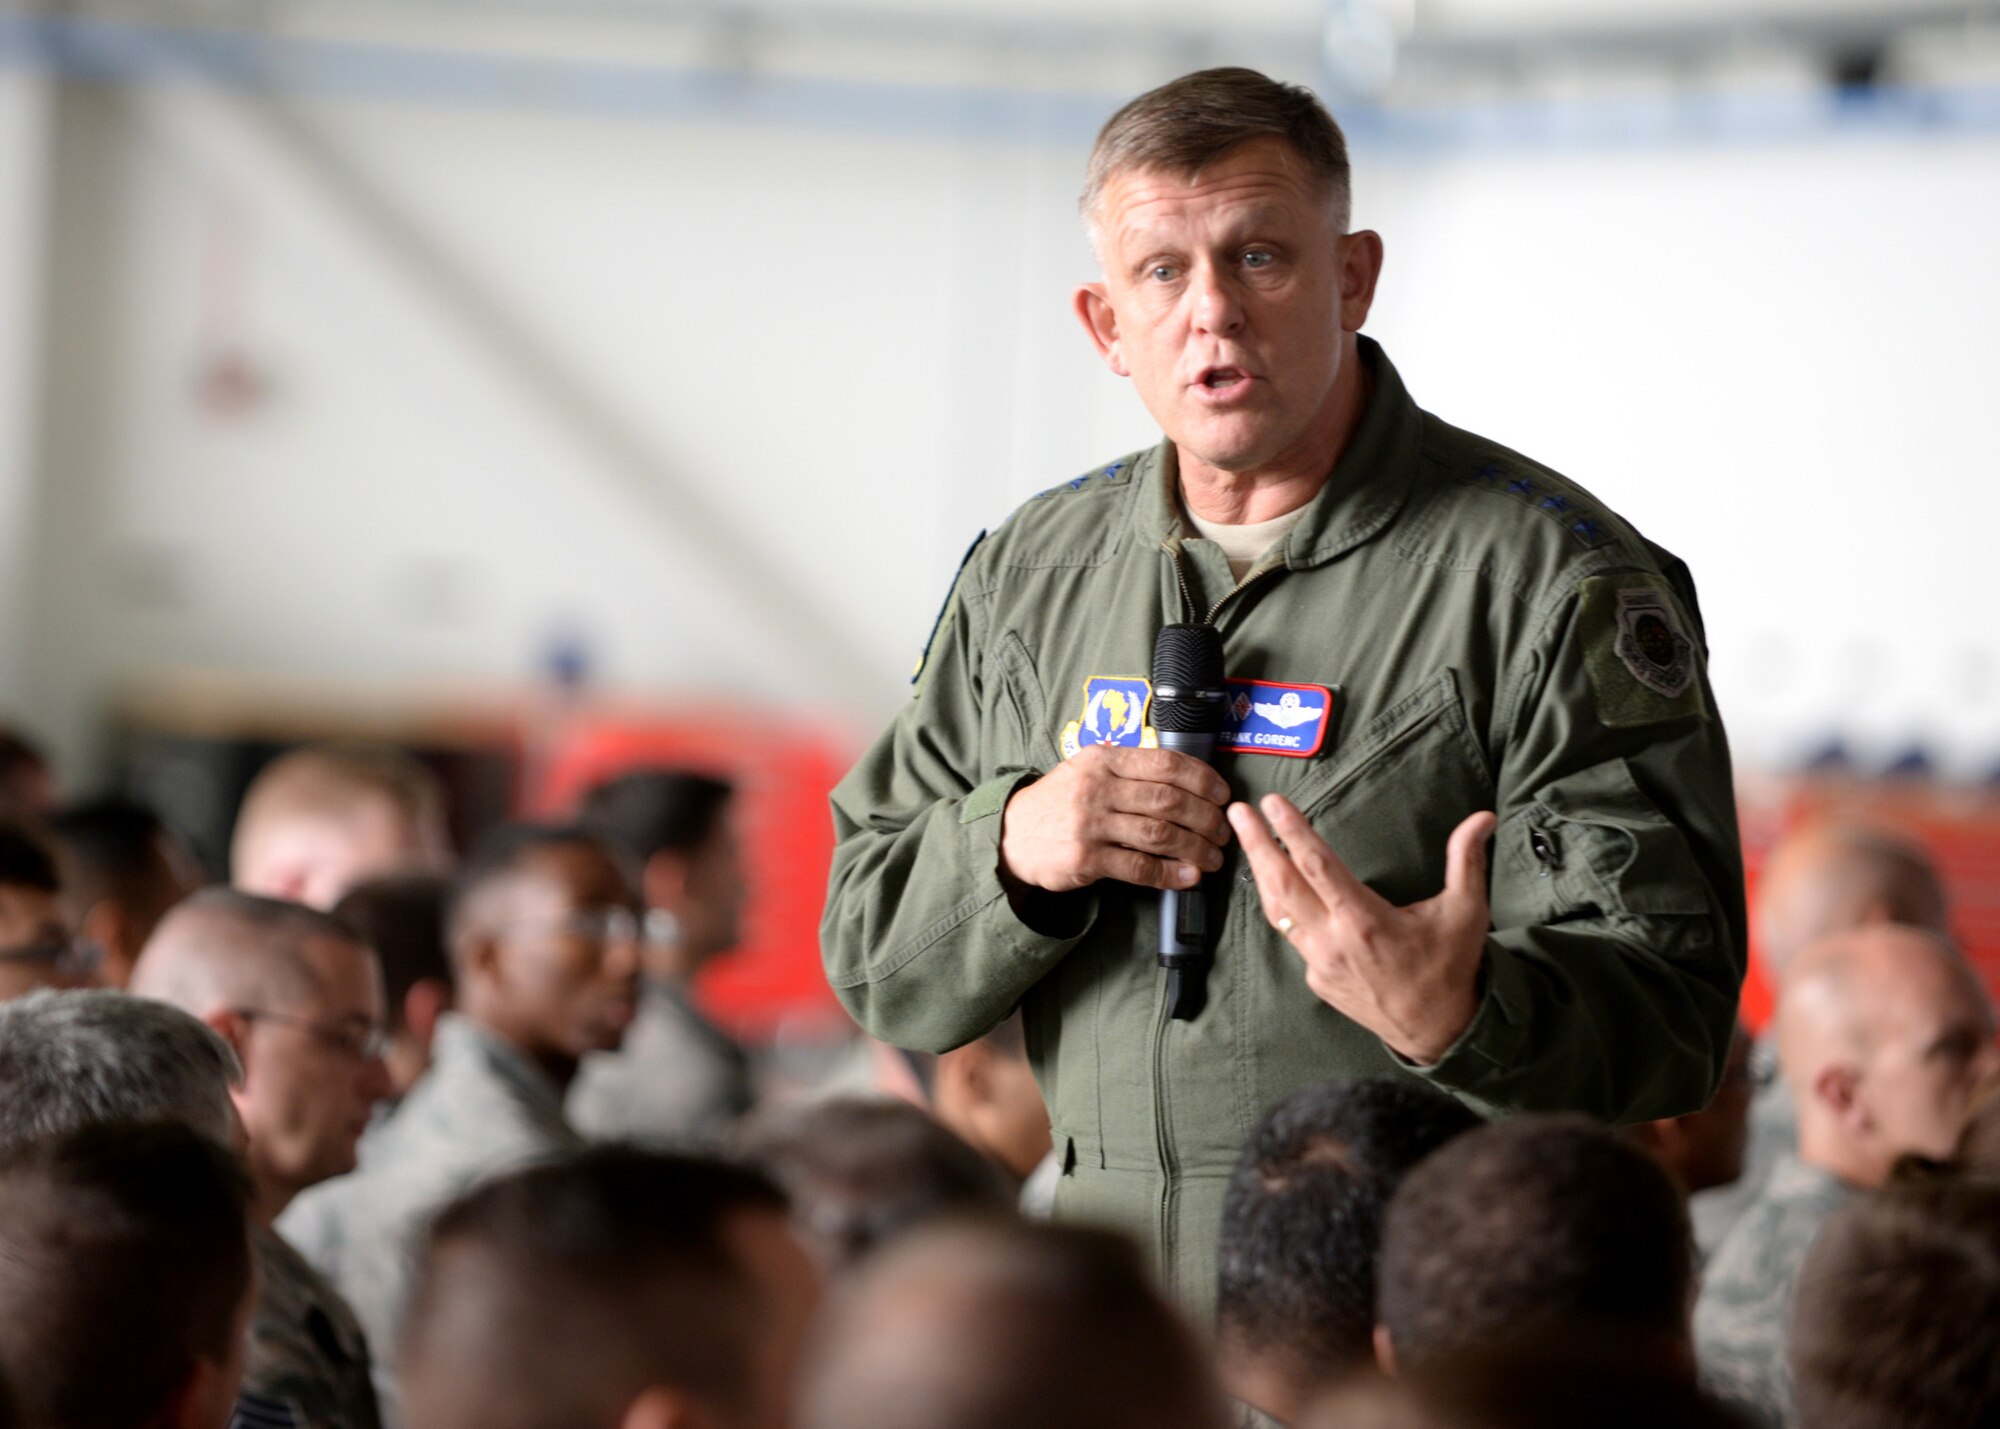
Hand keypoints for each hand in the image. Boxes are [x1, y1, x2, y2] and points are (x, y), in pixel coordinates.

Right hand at [999, 745, 1232, 893]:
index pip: (1165, 763)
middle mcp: (1096, 787)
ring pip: (1159, 835)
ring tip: (1213, 858)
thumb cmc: (1060, 802)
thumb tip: (1189, 781)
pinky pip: (1138, 867)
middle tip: (1222, 832)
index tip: (1222, 795)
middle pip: (1169, 801)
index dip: (1203, 780)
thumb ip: (1130, 770)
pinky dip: (1170, 874)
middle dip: (1205, 818)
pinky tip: (1188, 877)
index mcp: (1103, 759)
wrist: (1012, 835)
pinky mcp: (1085, 858)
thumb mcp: (1087, 770)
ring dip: (1195, 848)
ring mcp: (1089, 823)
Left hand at [1228, 794, 1497, 1064]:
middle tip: (1237, 810)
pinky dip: (1283, 908)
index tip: (1274, 802)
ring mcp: (1319, 963)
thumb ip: (1467, 860)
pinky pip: (1293, 937)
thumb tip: (1484, 817)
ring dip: (1260, 872)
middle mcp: (1333, 941)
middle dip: (1256, 844)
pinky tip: (1278, 885)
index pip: (1318, 865)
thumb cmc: (1451, 968)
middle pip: (1282, 884)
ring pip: (1278, 911)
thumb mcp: (1467, 913)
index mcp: (1364, 921)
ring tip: (1247, 838)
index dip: (1292, 831)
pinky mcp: (1316, 979)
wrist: (1437, 1031)